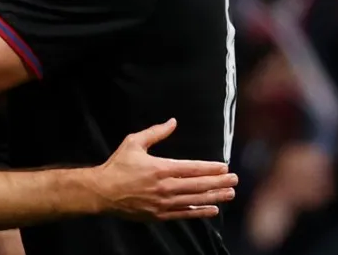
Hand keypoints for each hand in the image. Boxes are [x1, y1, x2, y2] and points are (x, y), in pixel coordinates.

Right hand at [92, 119, 237, 219]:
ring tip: (230, 194)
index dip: (211, 168)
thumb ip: (155, 132)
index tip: (225, 167)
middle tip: (235, 180)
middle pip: (198, 185)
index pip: (192, 168)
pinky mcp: (159, 215)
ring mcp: (163, 203)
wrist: (102, 191)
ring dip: (215, 197)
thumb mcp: (133, 143)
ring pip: (195, 200)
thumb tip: (173, 122)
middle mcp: (165, 187)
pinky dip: (200, 212)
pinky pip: (184, 214)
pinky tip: (212, 210)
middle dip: (219, 182)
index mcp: (160, 168)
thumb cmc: (117, 166)